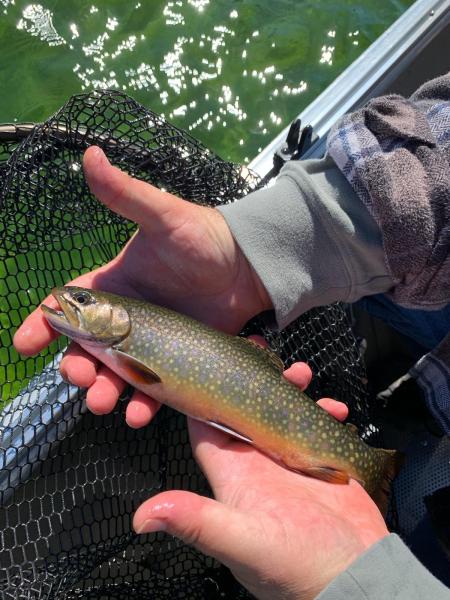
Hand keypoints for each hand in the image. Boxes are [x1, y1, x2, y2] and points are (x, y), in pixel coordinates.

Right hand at [13, 146, 270, 423]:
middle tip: (79, 379)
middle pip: (87, 350)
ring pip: (116, 375)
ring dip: (105, 392)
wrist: (250, 266)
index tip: (23, 344)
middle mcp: (126, 319)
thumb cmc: (204, 237)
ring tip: (106, 404)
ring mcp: (152, 344)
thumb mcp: (163, 216)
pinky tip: (141, 414)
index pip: (66, 305)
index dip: (41, 323)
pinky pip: (154, 388)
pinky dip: (144, 403)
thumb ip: (127, 194)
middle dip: (76, 367)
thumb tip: (90, 153)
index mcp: (113, 286)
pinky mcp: (176, 362)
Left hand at [133, 360, 387, 599]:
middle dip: (255, 381)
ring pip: (282, 412)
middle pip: (247, 409)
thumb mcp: (246, 542)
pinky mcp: (320, 462)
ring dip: (290, 390)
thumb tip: (142, 516)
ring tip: (303, 374)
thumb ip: (200, 522)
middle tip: (268, 356)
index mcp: (234, 475)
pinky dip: (323, 411)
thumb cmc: (299, 568)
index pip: (206, 425)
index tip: (211, 363)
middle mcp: (257, 465)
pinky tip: (337, 409)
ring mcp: (289, 461)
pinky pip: (316, 425)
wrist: (358, 579)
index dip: (205, 394)